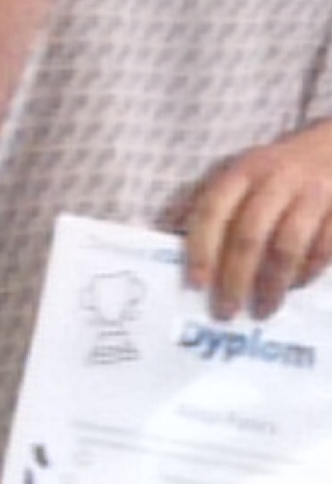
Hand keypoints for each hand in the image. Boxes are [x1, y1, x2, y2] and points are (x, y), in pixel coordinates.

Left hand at [183, 123, 331, 322]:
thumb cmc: (277, 173)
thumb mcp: (242, 175)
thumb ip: (212, 207)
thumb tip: (167, 243)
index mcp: (242, 171)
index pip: (212, 209)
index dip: (201, 248)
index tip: (195, 285)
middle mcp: (276, 178)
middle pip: (249, 234)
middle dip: (235, 278)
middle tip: (226, 312)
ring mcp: (313, 193)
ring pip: (287, 246)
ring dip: (272, 285)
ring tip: (262, 310)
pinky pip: (323, 249)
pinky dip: (307, 274)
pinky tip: (294, 288)